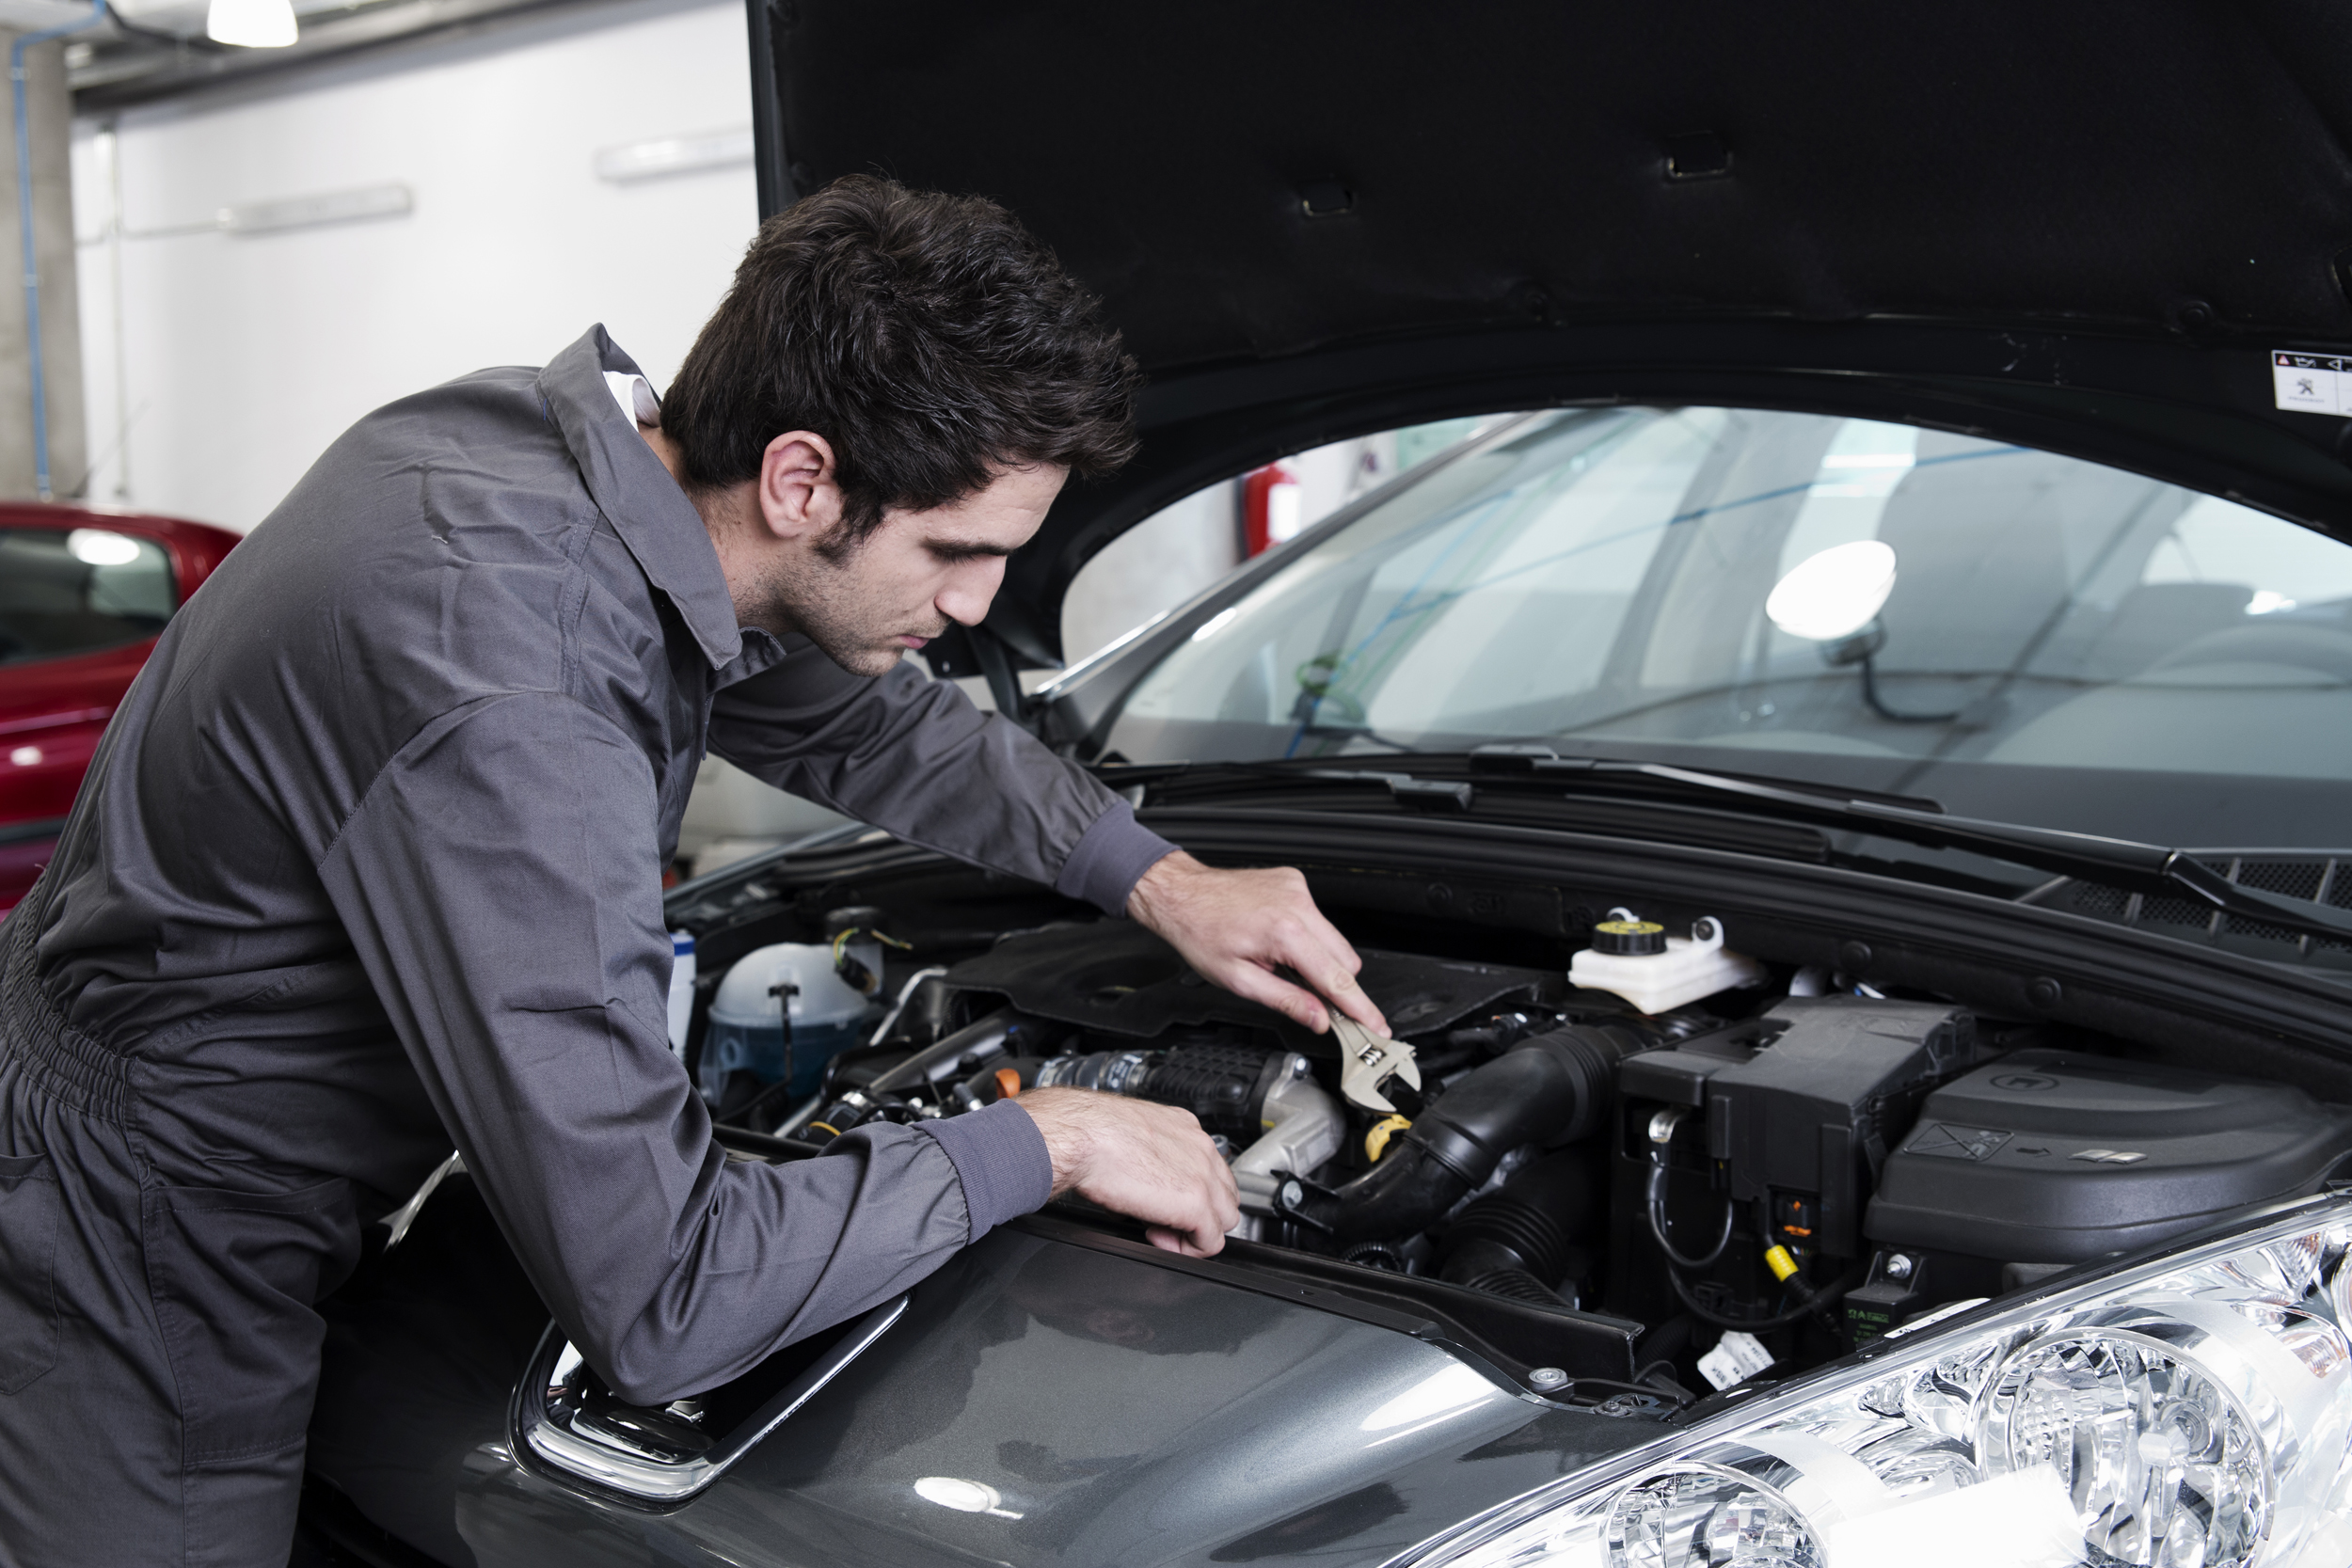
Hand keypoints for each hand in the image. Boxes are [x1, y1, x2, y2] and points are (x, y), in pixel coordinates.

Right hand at [1017, 1086, 1240, 1254]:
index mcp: (1185, 1129)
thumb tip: (1142, 1185)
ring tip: (1159, 1231)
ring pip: (1225, 1219)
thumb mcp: (1131, 1139)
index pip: (1210, 1169)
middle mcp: (1202, 1148)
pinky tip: (1158, 1238)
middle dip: (1200, 1215)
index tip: (1163, 1203)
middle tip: (1162, 1222)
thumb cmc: (1092, 1134)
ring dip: (1196, 1233)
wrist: (1084, 1135)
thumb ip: (1150, 1159)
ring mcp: (1204, 1176)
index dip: (1190, 1194)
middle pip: (1225, 1194)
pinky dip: (1189, 1249)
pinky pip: (1211, 1241)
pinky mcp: (1197, 1204)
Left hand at [1126, 851, 1389, 1036]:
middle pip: (1346, 960)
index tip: (1377, 1027)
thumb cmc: (1200, 933)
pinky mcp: (1295, 882)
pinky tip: (1279, 939)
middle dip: (1335, 984)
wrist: (1181, 894)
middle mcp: (1297, 905)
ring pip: (1335, 939)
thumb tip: (1318, 1019)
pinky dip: (1308, 935)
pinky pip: (1318, 918)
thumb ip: (1286, 1000)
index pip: (1338, 980)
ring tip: (1282, 963)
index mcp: (1284, 933)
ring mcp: (1298, 890)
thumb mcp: (1238, 980)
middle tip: (1312, 1000)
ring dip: (1320, 959)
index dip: (1360, 1009)